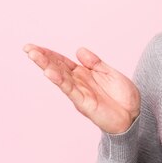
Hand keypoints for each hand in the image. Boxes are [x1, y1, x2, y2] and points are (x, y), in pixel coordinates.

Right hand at [23, 44, 139, 133]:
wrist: (134, 115)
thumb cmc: (123, 96)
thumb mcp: (110, 73)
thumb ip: (95, 62)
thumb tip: (78, 50)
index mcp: (84, 74)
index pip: (63, 62)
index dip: (50, 54)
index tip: (34, 46)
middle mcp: (79, 83)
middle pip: (58, 68)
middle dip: (42, 58)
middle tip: (28, 48)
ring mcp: (80, 93)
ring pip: (60, 77)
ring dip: (47, 66)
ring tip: (34, 55)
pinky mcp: (84, 103)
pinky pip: (70, 90)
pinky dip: (60, 81)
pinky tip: (50, 73)